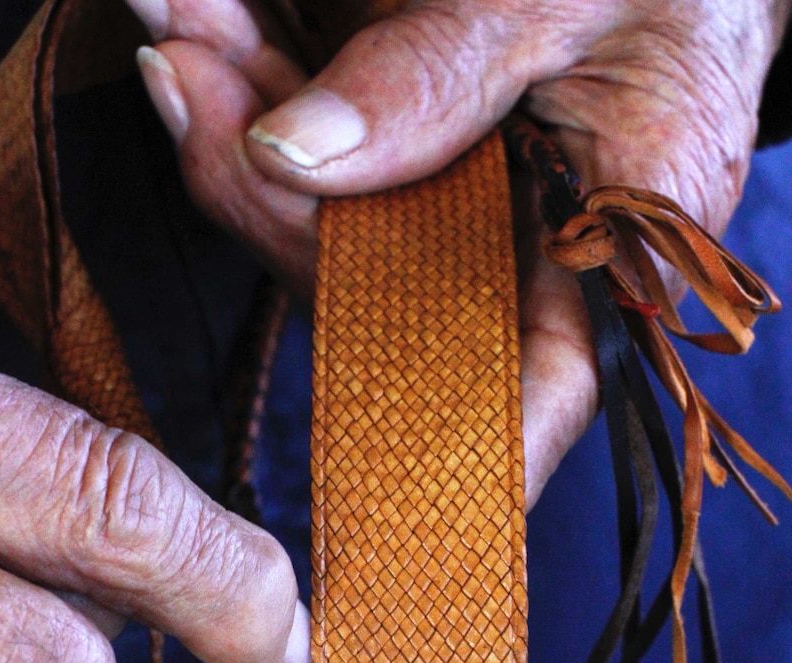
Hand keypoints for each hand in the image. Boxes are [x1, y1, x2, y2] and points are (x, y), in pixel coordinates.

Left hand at [129, 0, 790, 506]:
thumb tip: (290, 155)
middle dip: (270, 198)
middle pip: (386, 296)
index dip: (440, 448)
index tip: (335, 476)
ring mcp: (485, 226)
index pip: (533, 392)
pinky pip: (336, 171)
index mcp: (626, 241)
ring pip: (340, 229)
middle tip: (189, 90)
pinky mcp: (439, 180)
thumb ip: (435, 78)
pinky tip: (209, 39)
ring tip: (179, 34)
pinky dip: (268, 100)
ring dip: (244, 132)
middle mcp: (546, 257)